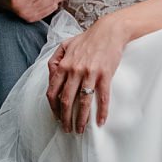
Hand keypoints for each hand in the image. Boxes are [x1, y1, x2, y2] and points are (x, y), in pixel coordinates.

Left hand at [47, 16, 127, 132]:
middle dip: (65, 118)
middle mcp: (74, 71)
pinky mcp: (105, 75)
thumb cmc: (88, 39)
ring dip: (81, 119)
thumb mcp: (66, 45)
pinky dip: (102, 112)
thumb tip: (51, 75)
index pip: (53, 91)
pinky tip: (101, 121)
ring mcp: (90, 74)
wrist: (109, 31)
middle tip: (67, 129)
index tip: (56, 117)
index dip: (53, 107)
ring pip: (83, 102)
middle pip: (66, 100)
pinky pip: (102, 98)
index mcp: (63, 65)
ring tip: (81, 130)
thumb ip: (56, 60)